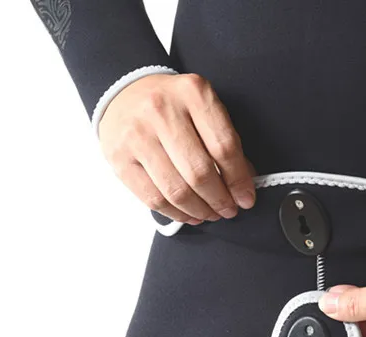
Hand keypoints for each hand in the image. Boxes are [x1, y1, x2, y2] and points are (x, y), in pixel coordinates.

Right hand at [98, 73, 256, 224]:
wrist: (124, 93)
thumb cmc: (172, 105)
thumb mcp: (203, 107)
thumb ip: (224, 140)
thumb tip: (243, 183)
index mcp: (192, 93)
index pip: (223, 147)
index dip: (239, 179)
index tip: (246, 198)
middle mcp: (162, 111)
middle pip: (199, 172)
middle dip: (220, 199)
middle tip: (229, 209)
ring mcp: (137, 135)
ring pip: (176, 190)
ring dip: (200, 210)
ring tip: (211, 213)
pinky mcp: (119, 158)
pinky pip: (153, 198)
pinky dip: (176, 213)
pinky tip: (189, 214)